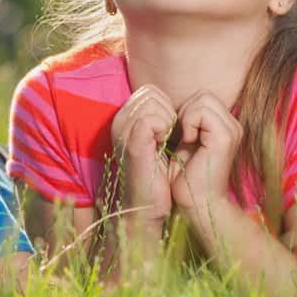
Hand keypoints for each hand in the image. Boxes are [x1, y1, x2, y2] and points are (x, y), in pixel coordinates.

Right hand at [111, 85, 176, 225]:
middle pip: (150, 93)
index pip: (149, 91)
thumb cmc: (157, 175)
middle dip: (168, 112)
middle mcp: (119, 121)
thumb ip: (159, 118)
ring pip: (153, 103)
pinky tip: (163, 146)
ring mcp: (123, 131)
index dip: (166, 107)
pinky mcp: (131, 142)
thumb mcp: (156, 140)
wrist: (147, 205)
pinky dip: (165, 130)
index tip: (169, 131)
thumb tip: (178, 104)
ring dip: (168, 121)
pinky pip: (152, 119)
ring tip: (164, 142)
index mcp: (123, 119)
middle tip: (168, 137)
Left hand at [169, 90, 241, 216]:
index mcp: (225, 126)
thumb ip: (187, 120)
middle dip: (186, 111)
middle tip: (182, 135)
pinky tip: (188, 142)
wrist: (196, 202)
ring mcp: (232, 130)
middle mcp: (233, 126)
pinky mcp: (225, 137)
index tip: (179, 133)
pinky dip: (189, 123)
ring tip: (185, 139)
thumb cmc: (185, 176)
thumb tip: (173, 103)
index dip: (186, 110)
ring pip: (203, 99)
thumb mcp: (184, 141)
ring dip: (186, 117)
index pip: (203, 97)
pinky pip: (201, 112)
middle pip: (204, 95)